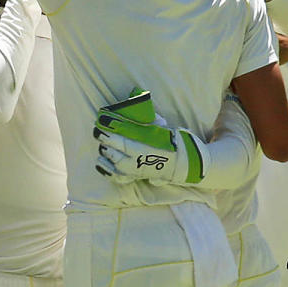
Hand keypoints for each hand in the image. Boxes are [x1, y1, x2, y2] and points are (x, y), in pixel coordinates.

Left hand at [94, 112, 209, 185]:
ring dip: (106, 158)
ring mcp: (139, 172)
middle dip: (106, 142)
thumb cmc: (177, 144)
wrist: (190, 165)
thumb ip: (151, 121)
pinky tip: (101, 163)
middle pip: (116, 155)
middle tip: (98, 131)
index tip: (102, 121)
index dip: (110, 132)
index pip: (123, 142)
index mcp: (146, 150)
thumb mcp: (165, 129)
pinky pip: (120, 178)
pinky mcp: (138, 177)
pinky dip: (109, 172)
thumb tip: (139, 108)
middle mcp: (140, 163)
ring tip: (101, 147)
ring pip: (116, 168)